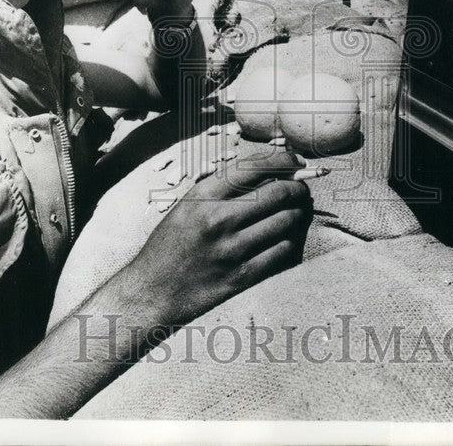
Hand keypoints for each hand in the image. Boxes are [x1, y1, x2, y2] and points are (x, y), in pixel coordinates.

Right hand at [126, 145, 312, 324]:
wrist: (152, 291)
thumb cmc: (170, 245)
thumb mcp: (187, 206)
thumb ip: (221, 189)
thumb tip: (267, 170)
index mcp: (203, 197)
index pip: (254, 167)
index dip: (283, 160)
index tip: (295, 161)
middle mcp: (218, 220)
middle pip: (278, 193)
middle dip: (298, 187)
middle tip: (301, 188)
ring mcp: (232, 250)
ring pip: (286, 221)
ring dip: (298, 213)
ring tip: (297, 211)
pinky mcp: (241, 277)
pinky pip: (282, 252)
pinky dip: (290, 241)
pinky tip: (286, 238)